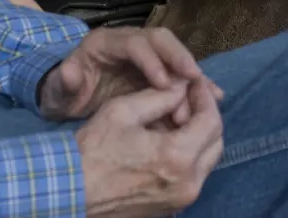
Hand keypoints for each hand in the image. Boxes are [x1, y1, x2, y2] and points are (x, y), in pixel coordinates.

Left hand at [39, 27, 221, 121]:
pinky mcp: (156, 71)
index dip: (151, 60)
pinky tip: (215, 98)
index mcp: (105, 42)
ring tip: (210, 96)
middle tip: (195, 80)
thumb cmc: (62, 93)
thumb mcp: (57, 90)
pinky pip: (179, 73)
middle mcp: (129, 41)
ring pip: (175, 55)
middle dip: (180, 57)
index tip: (164, 83)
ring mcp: (146, 55)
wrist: (68, 99)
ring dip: (192, 74)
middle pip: (161, 40)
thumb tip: (71, 72)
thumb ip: (64, 81)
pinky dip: (196, 85)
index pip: (134, 43)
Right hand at [77, 79, 223, 217]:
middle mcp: (187, 184)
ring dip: (199, 136)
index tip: (194, 82)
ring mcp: (181, 200)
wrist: (71, 191)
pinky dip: (189, 155)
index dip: (205, 97)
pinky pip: (193, 176)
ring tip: (177, 117)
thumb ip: (160, 96)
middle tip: (189, 97)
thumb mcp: (123, 110)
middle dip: (207, 115)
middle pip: (216, 142)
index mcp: (177, 157)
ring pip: (207, 161)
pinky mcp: (171, 207)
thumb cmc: (93, 150)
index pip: (212, 121)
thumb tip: (181, 86)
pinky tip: (169, 140)